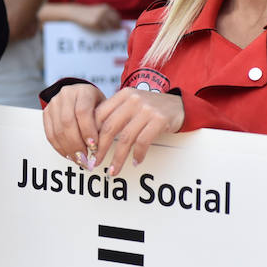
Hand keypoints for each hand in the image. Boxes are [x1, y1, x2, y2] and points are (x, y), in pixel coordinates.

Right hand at [42, 82, 107, 167]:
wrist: (81, 95)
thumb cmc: (97, 105)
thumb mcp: (105, 109)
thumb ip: (102, 123)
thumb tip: (100, 148)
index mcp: (83, 91)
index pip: (83, 112)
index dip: (88, 131)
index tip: (94, 146)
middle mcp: (66, 94)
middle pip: (67, 122)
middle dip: (77, 144)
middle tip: (86, 159)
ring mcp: (54, 103)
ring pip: (57, 130)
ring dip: (68, 149)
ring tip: (79, 160)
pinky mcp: (46, 113)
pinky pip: (50, 134)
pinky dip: (59, 148)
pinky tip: (69, 155)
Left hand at [43, 84, 183, 174]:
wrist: (179, 105)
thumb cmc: (150, 108)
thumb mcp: (131, 105)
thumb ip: (115, 114)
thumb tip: (91, 137)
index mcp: (122, 95)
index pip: (99, 115)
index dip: (90, 134)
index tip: (87, 150)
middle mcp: (132, 100)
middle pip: (109, 128)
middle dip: (100, 149)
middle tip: (94, 163)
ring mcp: (147, 109)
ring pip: (125, 138)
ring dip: (117, 158)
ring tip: (113, 171)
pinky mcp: (159, 120)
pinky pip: (143, 141)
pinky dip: (138, 154)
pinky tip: (135, 162)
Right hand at [76, 3, 120, 31]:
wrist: (77, 12)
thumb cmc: (88, 13)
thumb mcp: (99, 10)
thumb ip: (107, 14)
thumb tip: (118, 24)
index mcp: (106, 7)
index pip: (117, 15)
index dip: (118, 21)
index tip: (117, 26)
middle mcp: (104, 12)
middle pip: (115, 21)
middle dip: (115, 26)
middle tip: (113, 30)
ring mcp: (100, 17)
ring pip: (109, 27)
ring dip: (107, 29)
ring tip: (100, 27)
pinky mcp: (95, 23)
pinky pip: (102, 29)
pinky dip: (100, 30)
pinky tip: (94, 27)